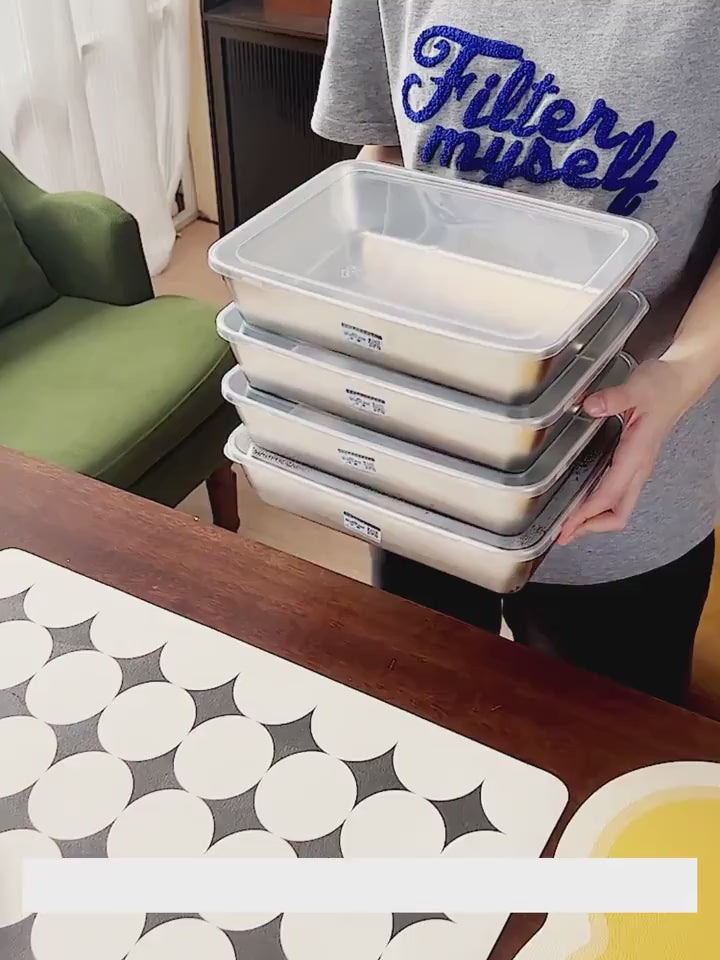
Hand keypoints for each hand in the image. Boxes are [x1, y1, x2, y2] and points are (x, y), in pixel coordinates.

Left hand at [558, 358, 691, 544]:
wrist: (680, 380)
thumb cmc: (661, 386)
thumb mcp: (636, 388)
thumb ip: (613, 398)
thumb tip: (591, 406)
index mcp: (637, 455)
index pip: (609, 496)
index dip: (586, 514)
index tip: (566, 526)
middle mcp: (638, 467)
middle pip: (618, 513)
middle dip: (590, 527)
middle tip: (563, 535)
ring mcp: (637, 466)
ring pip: (619, 506)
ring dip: (594, 519)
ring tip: (569, 525)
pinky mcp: (634, 461)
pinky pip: (617, 493)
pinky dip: (599, 505)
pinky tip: (583, 502)